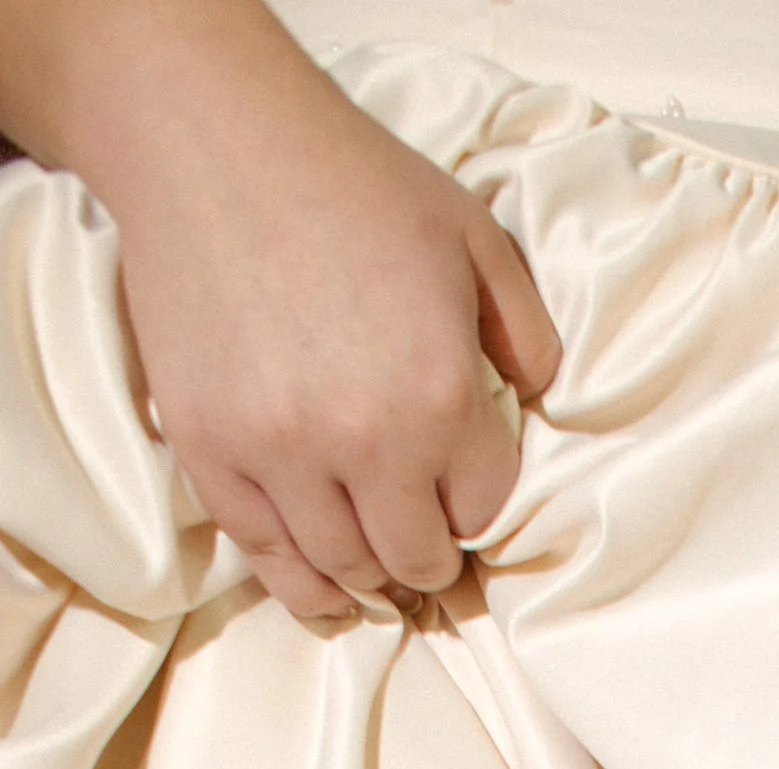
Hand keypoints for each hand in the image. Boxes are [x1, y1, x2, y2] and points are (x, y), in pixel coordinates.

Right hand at [0, 0, 559, 621]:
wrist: (214, 142)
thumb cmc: (354, 183)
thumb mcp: (476, 241)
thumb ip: (526, 333)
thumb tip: (540, 402)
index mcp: (439, 396)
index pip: (482, 508)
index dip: (476, 505)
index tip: (462, 495)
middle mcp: (363, 440)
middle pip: (416, 557)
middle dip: (431, 558)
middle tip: (427, 548)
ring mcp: (278, 451)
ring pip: (341, 568)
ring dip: (368, 577)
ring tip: (378, 569)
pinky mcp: (211, 449)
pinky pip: (263, 551)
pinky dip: (298, 580)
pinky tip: (321, 587)